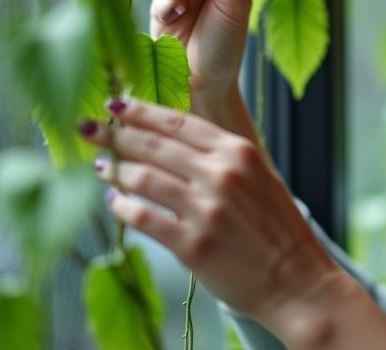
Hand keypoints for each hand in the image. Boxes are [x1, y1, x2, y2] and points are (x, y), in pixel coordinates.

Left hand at [82, 97, 337, 328]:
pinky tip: (114, 203)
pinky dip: (123, 208)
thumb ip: (221, 158)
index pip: (177, 122)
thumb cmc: (277, 229)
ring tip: (101, 167)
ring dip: (115, 170)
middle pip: (154, 145)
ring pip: (143, 178)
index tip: (114, 105)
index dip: (140, 111)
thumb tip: (172, 141)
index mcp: (238, 152)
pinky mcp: (193, 245)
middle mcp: (220, 175)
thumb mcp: (258, 178)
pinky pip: (144, 218)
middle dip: (115, 135)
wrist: (297, 280)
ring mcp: (206, 210)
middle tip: (89, 130)